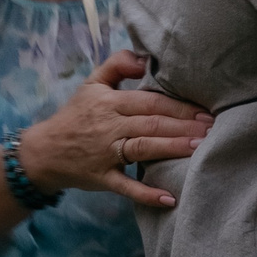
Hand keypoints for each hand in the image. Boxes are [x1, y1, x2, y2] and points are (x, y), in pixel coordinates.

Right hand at [17, 51, 212, 208]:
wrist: (43, 151)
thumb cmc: (75, 115)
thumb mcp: (91, 84)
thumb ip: (117, 65)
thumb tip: (145, 58)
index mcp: (110, 103)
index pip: (150, 101)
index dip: (179, 105)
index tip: (206, 110)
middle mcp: (109, 126)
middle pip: (152, 123)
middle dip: (185, 125)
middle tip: (213, 128)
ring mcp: (105, 153)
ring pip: (143, 149)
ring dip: (172, 148)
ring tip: (200, 148)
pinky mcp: (101, 177)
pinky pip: (126, 187)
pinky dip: (146, 193)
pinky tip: (170, 198)